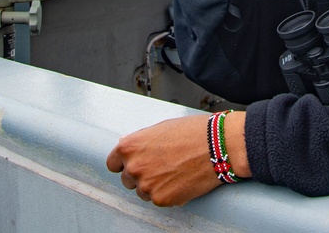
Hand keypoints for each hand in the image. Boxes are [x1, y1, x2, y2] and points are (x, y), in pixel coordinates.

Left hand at [106, 113, 248, 206]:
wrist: (216, 146)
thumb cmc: (191, 132)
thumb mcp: (159, 129)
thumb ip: (139, 141)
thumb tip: (128, 147)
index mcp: (129, 147)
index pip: (113, 163)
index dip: (124, 163)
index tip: (134, 164)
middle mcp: (133, 167)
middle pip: (127, 180)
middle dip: (141, 175)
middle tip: (160, 167)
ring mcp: (146, 185)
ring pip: (142, 192)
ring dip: (154, 186)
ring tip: (173, 172)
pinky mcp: (161, 199)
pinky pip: (158, 200)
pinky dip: (168, 194)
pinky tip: (180, 180)